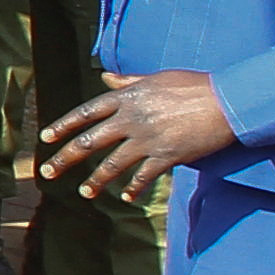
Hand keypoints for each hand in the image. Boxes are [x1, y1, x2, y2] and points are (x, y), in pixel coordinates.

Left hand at [41, 68, 234, 198]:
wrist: (228, 101)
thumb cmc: (195, 85)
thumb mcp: (157, 77)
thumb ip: (129, 81)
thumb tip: (106, 77)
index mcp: (127, 98)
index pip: (86, 112)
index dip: (64, 125)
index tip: (46, 138)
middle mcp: (131, 119)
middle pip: (89, 142)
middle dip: (65, 158)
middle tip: (47, 173)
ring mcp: (147, 139)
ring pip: (112, 165)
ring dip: (96, 181)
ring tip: (84, 193)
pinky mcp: (166, 156)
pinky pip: (143, 177)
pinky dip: (134, 188)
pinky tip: (127, 197)